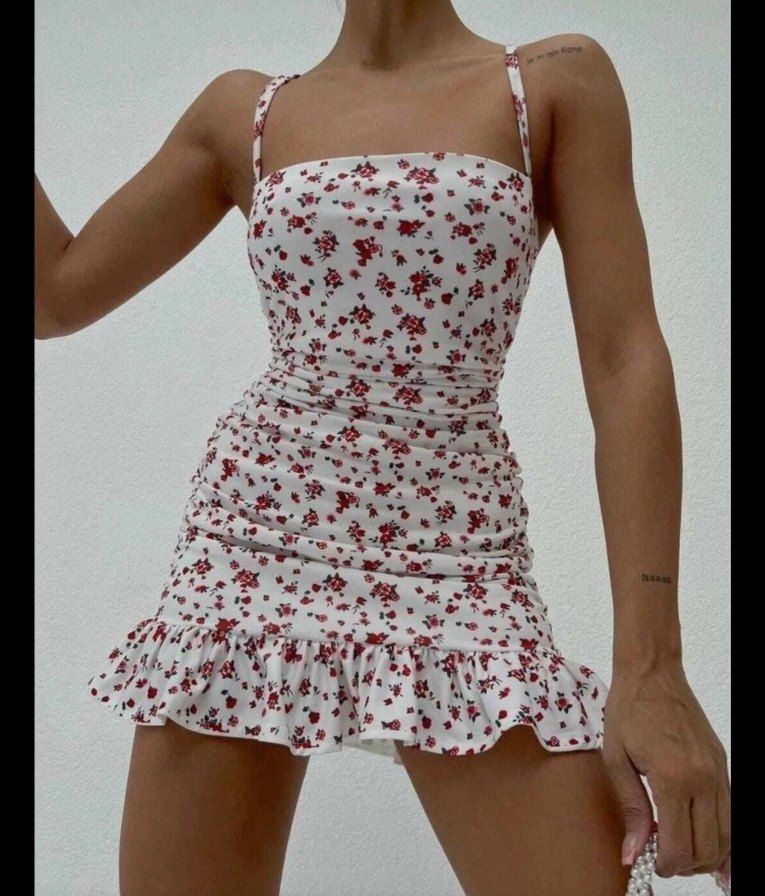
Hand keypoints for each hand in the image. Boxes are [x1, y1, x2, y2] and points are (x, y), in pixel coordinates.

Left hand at [603, 661, 730, 883]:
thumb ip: (631, 809)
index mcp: (673, 779)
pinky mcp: (723, 764)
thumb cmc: (629, 709)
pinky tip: (711, 846)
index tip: (652, 864)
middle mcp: (703, 779)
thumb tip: (633, 852)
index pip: (681, 847)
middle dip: (688, 866)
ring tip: (683, 854)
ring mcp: (718, 772)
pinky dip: (724, 835)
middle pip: (709, 848)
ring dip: (708, 855)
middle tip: (665, 861)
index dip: (667, 866)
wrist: (652, 673)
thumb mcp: (616, 759)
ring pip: (727, 836)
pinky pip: (731, 812)